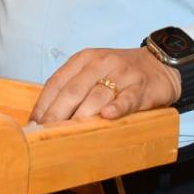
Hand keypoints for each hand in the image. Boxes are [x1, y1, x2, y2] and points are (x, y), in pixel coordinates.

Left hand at [29, 47, 180, 123]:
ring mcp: (121, 74)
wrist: (159, 64)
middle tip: (46, 134)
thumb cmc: (119, 73)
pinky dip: (116, 107)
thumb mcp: (94, 71)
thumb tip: (46, 117)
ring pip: (96, 96)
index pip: (57, 82)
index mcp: (84, 59)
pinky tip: (107, 117)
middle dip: (56, 114)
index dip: (44, 104)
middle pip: (73, 90)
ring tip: (68, 134)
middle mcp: (100, 63)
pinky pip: (126, 98)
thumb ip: (73, 88)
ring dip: (81, 116)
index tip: (34, 124)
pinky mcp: (140, 87)